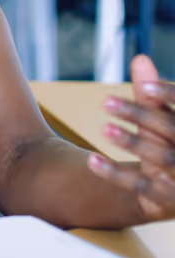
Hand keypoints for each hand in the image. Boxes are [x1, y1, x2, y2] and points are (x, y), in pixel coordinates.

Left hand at [87, 55, 174, 221]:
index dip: (169, 94)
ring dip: (133, 142)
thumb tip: (140, 57)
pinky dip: (115, 174)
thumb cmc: (168, 143)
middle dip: (141, 115)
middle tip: (106, 101)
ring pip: (162, 158)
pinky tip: (91, 160)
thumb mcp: (160, 119)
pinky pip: (142, 187)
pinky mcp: (168, 200)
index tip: (143, 86)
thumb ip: (150, 93)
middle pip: (171, 129)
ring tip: (105, 128)